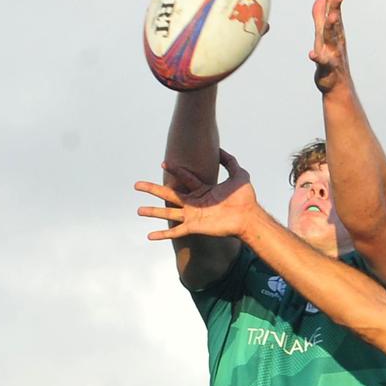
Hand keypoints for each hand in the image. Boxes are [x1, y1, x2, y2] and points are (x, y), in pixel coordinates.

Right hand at [136, 149, 257, 240]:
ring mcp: (193, 216)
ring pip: (168, 213)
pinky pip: (176, 231)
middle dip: (152, 189)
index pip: (184, 178)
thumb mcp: (239, 174)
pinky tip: (150, 236)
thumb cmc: (245, 198)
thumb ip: (230, 161)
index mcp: (203, 191)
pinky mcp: (194, 227)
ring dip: (153, 212)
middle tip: (137, 185)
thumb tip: (220, 150)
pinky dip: (163, 234)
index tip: (163, 163)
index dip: (175, 170)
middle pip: (169, 194)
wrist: (248, 216)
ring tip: (138, 210)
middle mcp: (195, 203)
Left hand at [308, 0, 349, 94]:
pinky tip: (312, 54)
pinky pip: (322, 63)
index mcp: (334, 31)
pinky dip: (318, 58)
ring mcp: (332, 54)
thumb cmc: (330, 60)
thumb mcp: (323, 36)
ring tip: (331, 17)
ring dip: (331, 28)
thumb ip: (320, 17)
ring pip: (331, 39)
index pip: (334, 8)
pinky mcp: (326, 69)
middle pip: (335, 20)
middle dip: (337, 7)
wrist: (337, 87)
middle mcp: (335, 40)